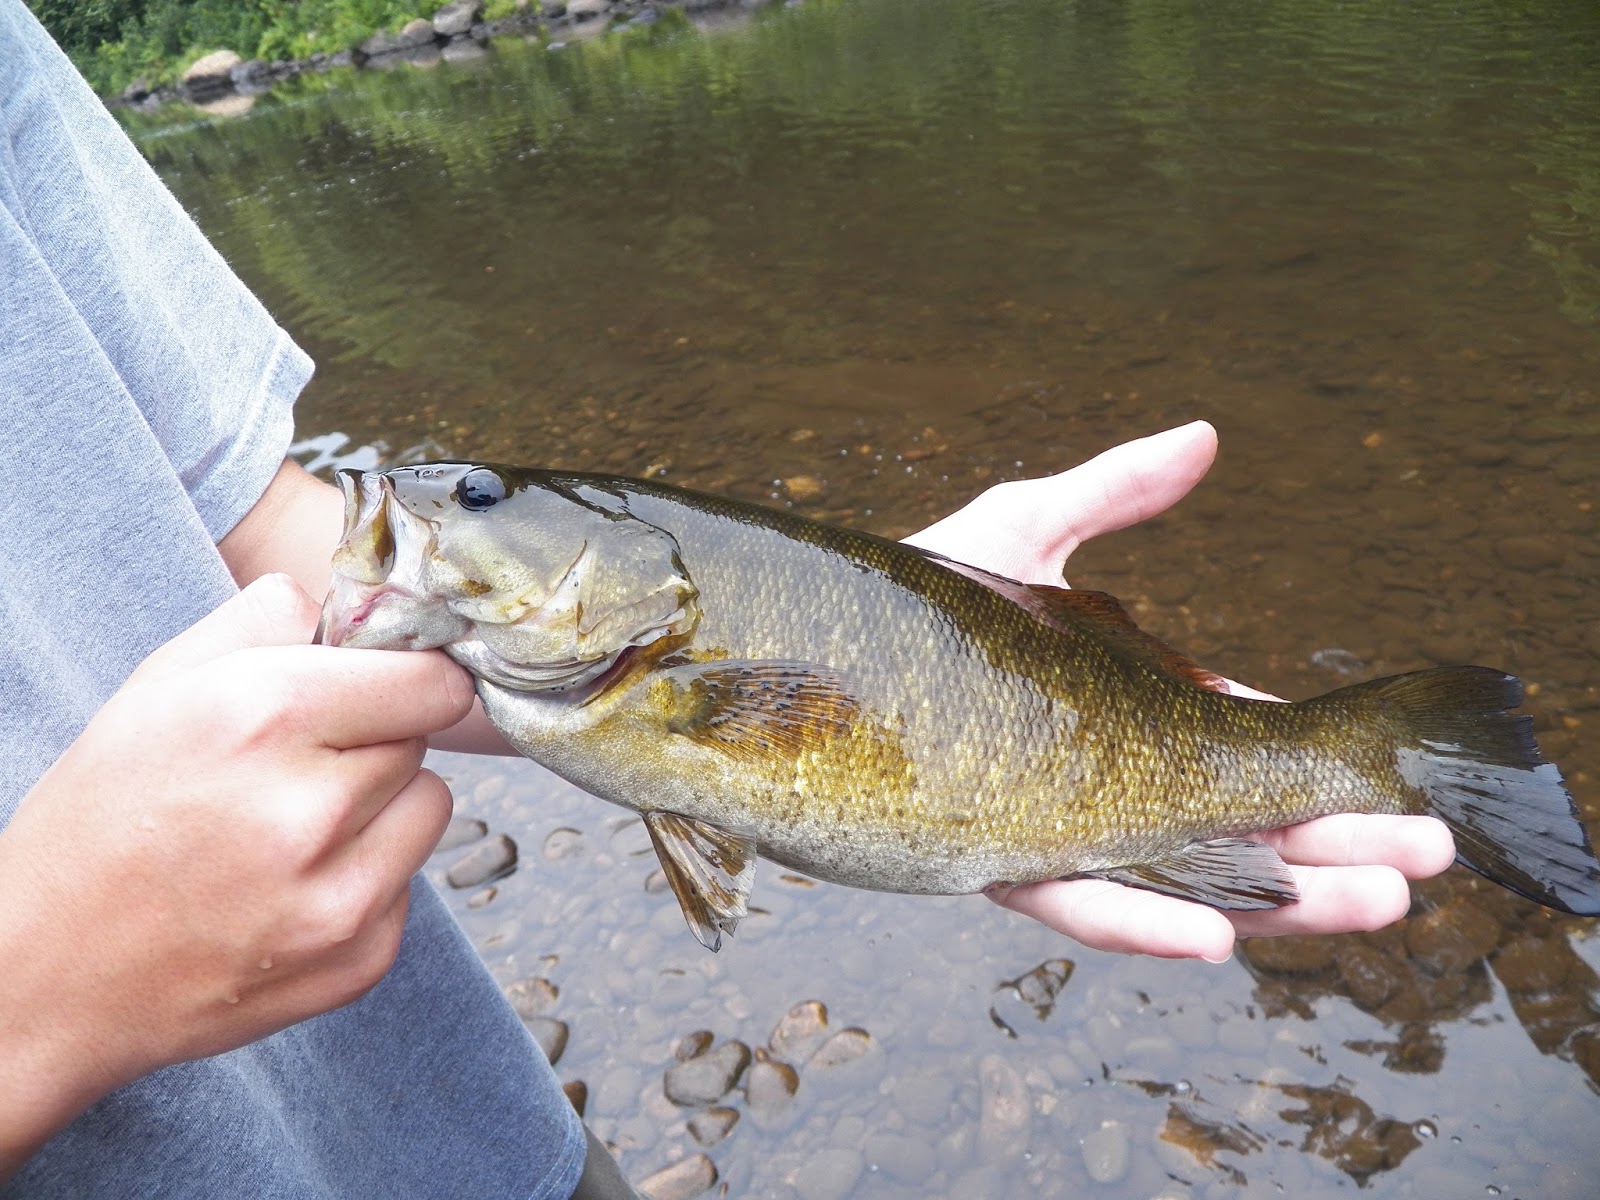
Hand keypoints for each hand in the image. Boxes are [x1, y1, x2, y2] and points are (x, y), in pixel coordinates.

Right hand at [0, 575, 474, 1172]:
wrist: (50, 974)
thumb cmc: (103, 816)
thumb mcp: (160, 685)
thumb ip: (267, 619)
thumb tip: (353, 600)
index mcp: (263, 716)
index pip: (430, 680)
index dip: (407, 678)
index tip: (382, 689)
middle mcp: (310, 809)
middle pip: (422, 740)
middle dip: (375, 741)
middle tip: (301, 765)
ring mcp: (340, 897)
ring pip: (429, 807)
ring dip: (384, 807)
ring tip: (297, 824)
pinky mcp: (360, 960)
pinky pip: (409, 883)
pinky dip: (367, 877)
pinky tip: (293, 886)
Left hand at [903, 421, 1455, 960]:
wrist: (782, 638)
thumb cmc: (904, 590)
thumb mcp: (1022, 528)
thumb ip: (1114, 492)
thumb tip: (1207, 435)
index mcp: (1112, 714)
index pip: (1228, 751)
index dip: (1310, 770)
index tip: (1390, 787)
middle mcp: (1085, 779)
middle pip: (1221, 828)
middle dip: (1325, 847)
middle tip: (1419, 858)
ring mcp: (1033, 823)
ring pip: (1167, 880)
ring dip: (1271, 900)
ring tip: (1368, 903)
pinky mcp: (972, 856)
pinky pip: (1065, 900)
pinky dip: (1139, 923)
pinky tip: (1215, 934)